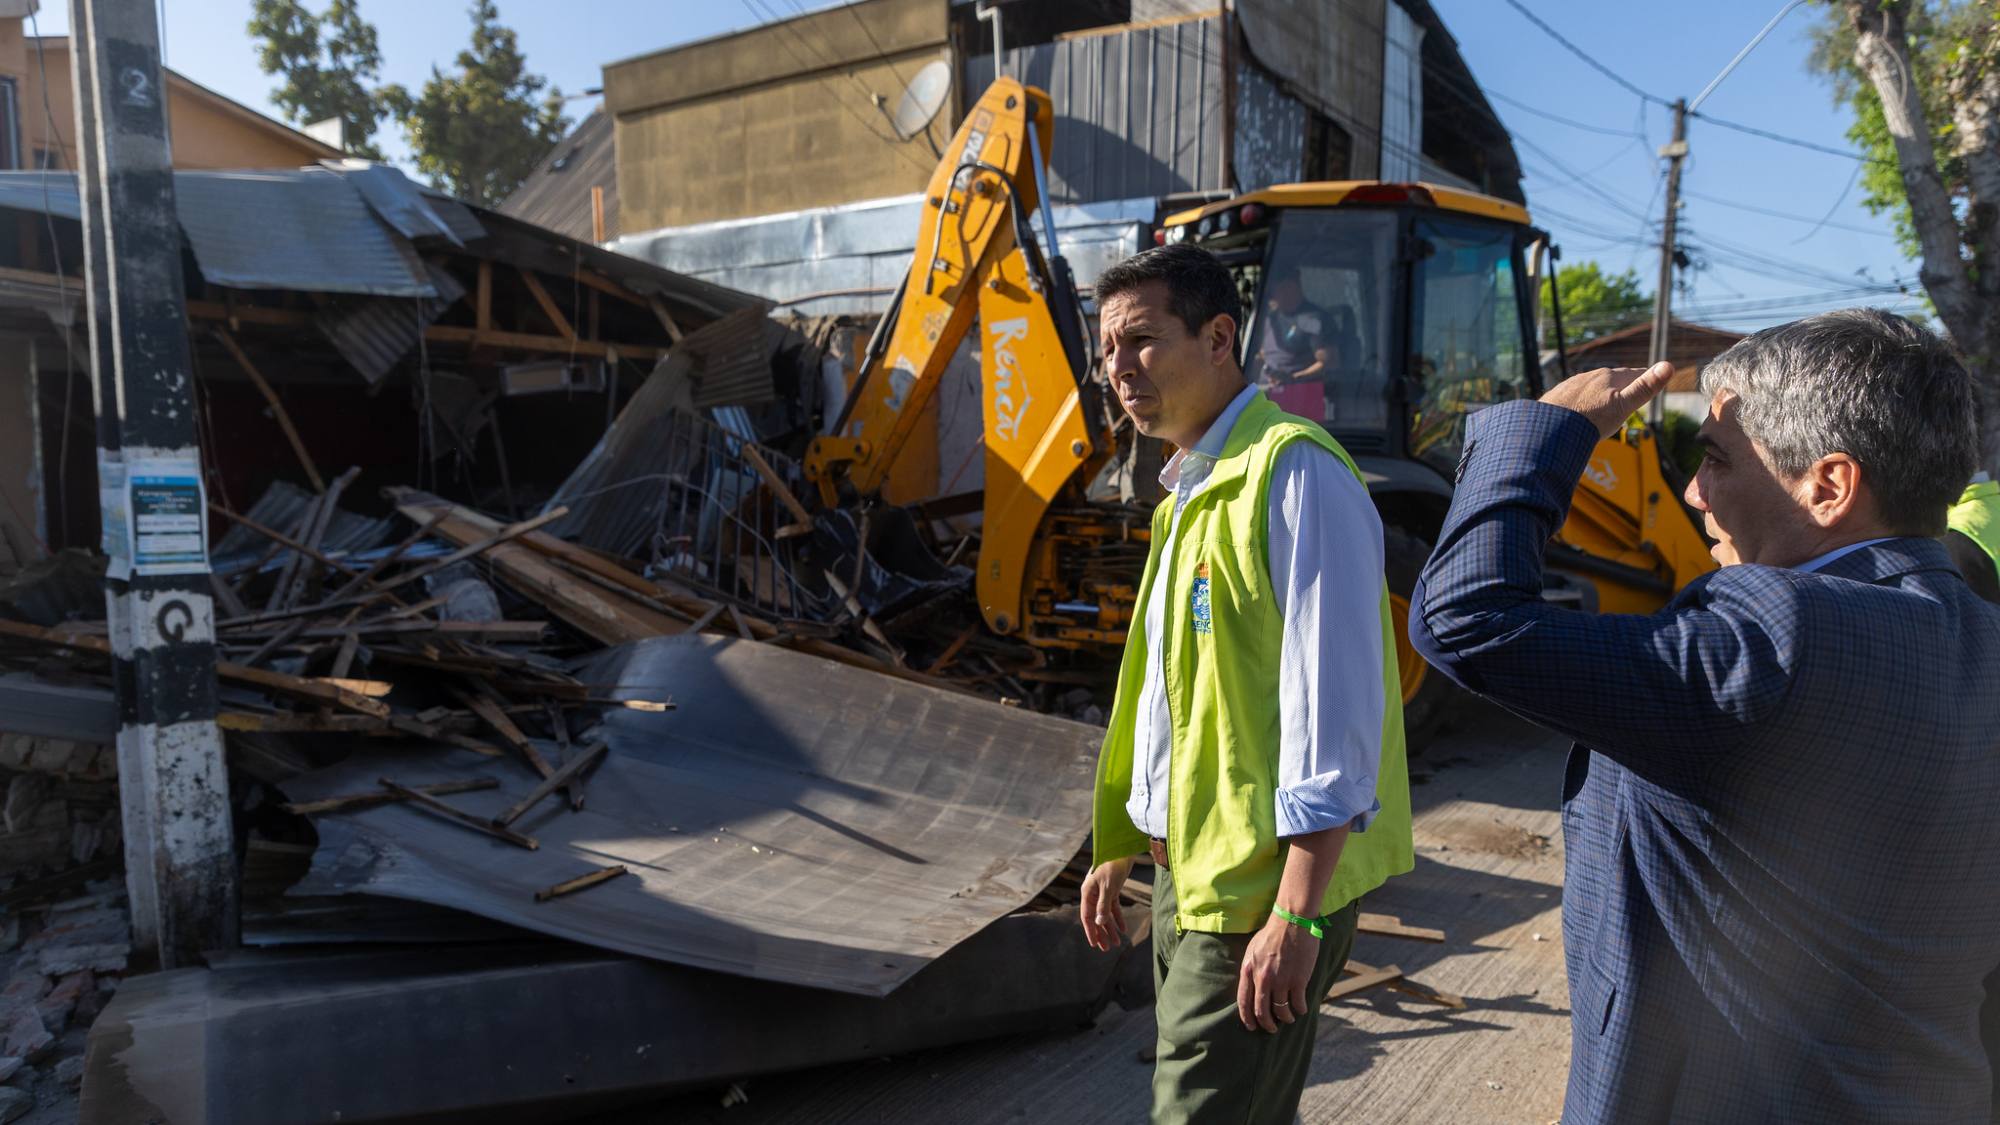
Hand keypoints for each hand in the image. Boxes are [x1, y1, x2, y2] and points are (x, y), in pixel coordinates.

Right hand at [1079, 857, 1133, 951]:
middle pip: (1096, 918)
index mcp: (1087, 893)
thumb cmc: (1112, 866)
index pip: (1087, 917)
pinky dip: (1118, 918)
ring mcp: (1103, 892)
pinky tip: (1123, 929)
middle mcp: (1093, 894)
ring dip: (1110, 928)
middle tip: (1107, 948)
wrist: (1122, 849)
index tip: (1095, 945)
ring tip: (1117, 942)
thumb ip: (1103, 905)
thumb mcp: (1108, 887)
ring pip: (1105, 914)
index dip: (1091, 931)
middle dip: (1101, 933)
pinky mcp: (1113, 889)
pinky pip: (1113, 908)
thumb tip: (1100, 923)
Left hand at [1237, 913, 1317, 1031]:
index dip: (1247, 1018)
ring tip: (1288, 1018)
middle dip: (1267, 1024)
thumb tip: (1251, 986)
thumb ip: (1250, 969)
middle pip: (1262, 1011)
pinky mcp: (1298, 980)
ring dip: (1285, 1018)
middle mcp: (1263, 979)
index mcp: (1249, 970)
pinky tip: (1301, 1009)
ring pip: (1281, 1010)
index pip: (1243, 1001)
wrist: (1291, 922)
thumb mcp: (1252, 950)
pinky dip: (1300, 1009)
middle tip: (1272, 1029)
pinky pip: (1298, 1003)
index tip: (1251, 1027)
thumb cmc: (1272, 933)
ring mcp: (1281, 980)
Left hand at [1539, 361, 1675, 439]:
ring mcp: (1572, 385)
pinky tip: (1579, 410)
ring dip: (1601, 392)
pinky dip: (1581, 401)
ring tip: (1607, 402)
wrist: (1550, 430)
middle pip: (1613, 379)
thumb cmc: (1591, 420)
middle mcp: (1590, 376)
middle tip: (1631, 390)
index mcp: (1609, 377)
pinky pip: (1574, 396)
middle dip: (1623, 384)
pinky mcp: (1557, 396)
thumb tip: (1668, 365)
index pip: (1634, 373)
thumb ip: (1645, 387)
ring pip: (1592, 386)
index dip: (1645, 378)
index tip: (1652, 379)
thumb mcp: (1624, 405)